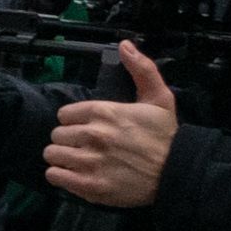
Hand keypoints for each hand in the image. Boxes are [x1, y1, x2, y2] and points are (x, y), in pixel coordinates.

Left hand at [45, 43, 179, 212]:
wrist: (178, 173)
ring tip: (79, 160)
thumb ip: (142, 70)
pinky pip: (54, 176)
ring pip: (52, 154)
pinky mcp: (89, 185)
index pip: (64, 114)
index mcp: (104, 112)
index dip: (75, 122)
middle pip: (57, 135)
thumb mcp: (160, 98)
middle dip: (69, 139)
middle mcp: (93, 135)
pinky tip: (74, 174)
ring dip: (63, 157)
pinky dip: (61, 175)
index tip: (88, 128)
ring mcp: (89, 161)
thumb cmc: (166, 136)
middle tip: (85, 146)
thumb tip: (125, 45)